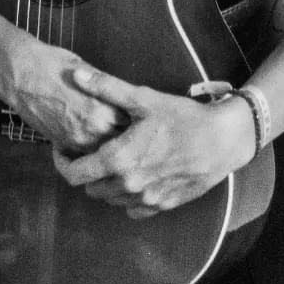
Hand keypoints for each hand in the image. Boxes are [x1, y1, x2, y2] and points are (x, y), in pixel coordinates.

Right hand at [1, 41, 128, 154]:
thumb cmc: (51, 64)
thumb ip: (105, 88)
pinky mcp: (60, 145)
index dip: (135, 121)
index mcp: (101, 109)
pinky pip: (82, 154)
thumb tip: (120, 96)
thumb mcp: (87, 69)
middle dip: (126, 137)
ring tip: (112, 136)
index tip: (138, 118)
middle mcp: (90, 131)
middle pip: (120, 143)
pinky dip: (89, 149)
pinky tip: (91, 138)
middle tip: (131, 132)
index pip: (130, 125)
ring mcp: (74, 141)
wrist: (19, 74)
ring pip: (102, 153)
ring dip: (108, 146)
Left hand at [51, 68, 255, 217]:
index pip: (75, 175)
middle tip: (91, 150)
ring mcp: (146, 199)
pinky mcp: (162, 206)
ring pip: (111, 199)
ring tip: (114, 159)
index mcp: (119, 160)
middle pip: (91, 188)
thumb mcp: (143, 98)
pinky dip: (127, 195)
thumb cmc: (182, 117)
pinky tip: (135, 173)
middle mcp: (129, 185)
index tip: (62, 150)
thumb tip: (75, 75)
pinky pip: (133, 208)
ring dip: (106, 183)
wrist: (221, 141)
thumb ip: (107, 88)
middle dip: (86, 170)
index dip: (62, 163)